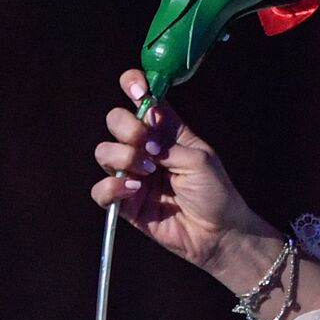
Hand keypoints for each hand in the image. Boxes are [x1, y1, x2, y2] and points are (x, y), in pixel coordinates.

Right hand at [90, 68, 262, 274]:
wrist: (219, 232)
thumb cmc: (215, 193)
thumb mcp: (199, 159)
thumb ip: (168, 141)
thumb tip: (143, 129)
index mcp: (167, 132)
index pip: (144, 100)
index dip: (135, 87)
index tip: (137, 89)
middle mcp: (146, 149)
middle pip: (116, 121)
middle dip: (128, 128)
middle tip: (149, 145)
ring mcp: (132, 174)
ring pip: (104, 152)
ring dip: (124, 157)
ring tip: (149, 172)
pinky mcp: (124, 202)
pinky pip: (100, 189)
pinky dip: (113, 186)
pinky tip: (135, 190)